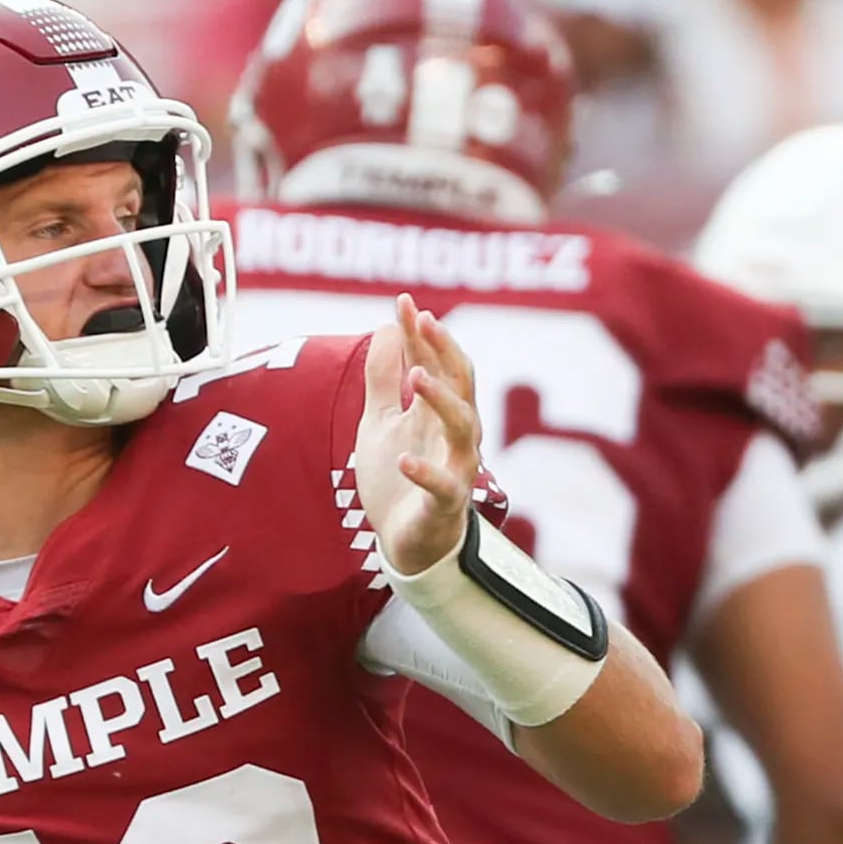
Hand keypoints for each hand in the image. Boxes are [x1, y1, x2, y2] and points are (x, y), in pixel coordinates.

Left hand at [353, 295, 484, 576]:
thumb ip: (383, 380)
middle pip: (460, 383)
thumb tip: (387, 328)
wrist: (406, 542)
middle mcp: (455, 433)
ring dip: (441, 398)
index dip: (419, 334)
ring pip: (462, 426)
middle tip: (424, 320)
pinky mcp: (446, 503)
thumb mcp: (381, 422)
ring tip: (416, 375)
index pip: (434, 362)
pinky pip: (442, 485)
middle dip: (443, 350)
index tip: (402, 301)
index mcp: (438, 411)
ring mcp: (456, 467)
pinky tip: (404, 460)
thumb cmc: (400, 476)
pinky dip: (424, 472)